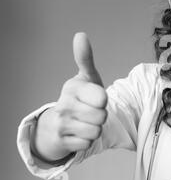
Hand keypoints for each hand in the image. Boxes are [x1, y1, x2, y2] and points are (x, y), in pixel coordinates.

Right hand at [35, 33, 107, 157]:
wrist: (59, 122)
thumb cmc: (81, 96)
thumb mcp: (86, 77)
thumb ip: (85, 58)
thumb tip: (80, 35)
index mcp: (72, 88)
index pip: (101, 98)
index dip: (103, 100)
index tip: (95, 97)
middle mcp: (64, 106)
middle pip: (102, 117)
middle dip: (101, 116)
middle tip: (92, 111)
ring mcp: (61, 124)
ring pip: (96, 131)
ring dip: (96, 128)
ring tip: (87, 121)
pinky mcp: (63, 141)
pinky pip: (88, 144)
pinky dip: (87, 140)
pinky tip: (79, 133)